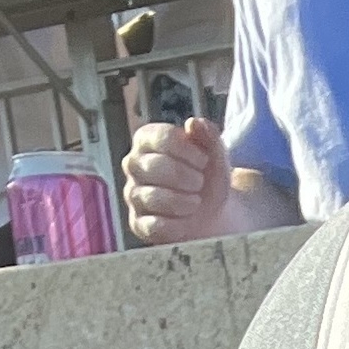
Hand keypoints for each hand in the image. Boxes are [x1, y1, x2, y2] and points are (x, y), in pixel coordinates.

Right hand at [123, 117, 230, 244]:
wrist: (213, 214)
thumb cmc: (207, 178)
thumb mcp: (215, 155)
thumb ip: (208, 135)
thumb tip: (194, 123)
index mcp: (147, 139)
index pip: (163, 138)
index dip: (190, 152)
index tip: (203, 161)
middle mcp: (134, 164)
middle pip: (157, 166)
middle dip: (188, 178)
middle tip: (199, 183)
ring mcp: (133, 194)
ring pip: (153, 197)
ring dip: (184, 202)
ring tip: (195, 202)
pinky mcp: (138, 223)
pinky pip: (154, 225)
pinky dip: (177, 225)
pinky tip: (186, 221)